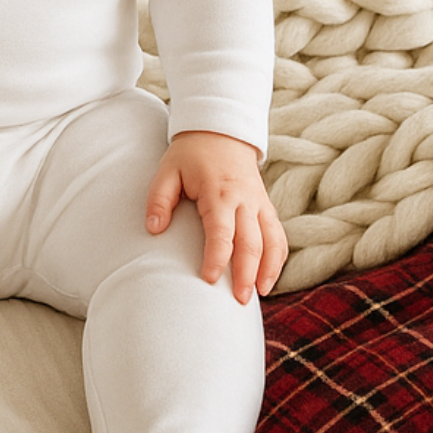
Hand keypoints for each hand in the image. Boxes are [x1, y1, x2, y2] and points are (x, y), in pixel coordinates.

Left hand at [145, 131, 286, 303]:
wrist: (222, 131)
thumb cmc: (191, 155)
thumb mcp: (167, 170)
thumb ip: (159, 199)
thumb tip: (154, 229)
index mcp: (219, 192)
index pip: (221, 231)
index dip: (217, 257)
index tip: (208, 279)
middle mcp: (245, 199)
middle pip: (251, 241)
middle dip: (246, 273)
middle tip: (238, 301)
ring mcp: (259, 203)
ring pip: (272, 240)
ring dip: (269, 269)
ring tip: (260, 295)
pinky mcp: (266, 206)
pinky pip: (278, 234)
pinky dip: (278, 257)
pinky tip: (269, 278)